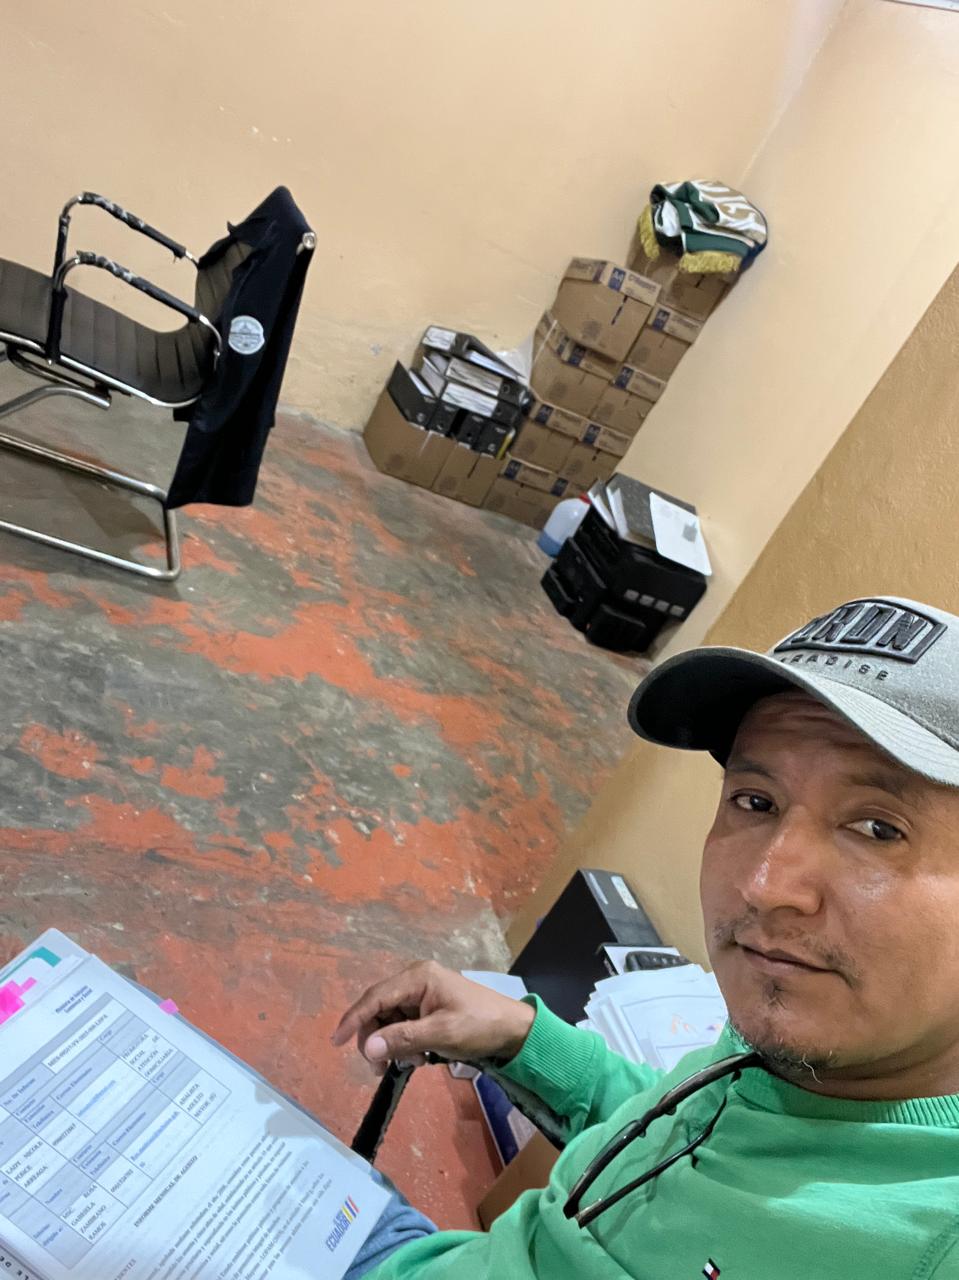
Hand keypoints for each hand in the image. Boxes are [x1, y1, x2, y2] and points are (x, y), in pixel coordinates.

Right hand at [332, 960, 535, 1071]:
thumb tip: (369, 1049)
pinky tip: (419, 1058)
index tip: (336, 1041)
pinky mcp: (429, 1007)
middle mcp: (416, 980)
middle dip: (376, 1039)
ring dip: (392, 1044)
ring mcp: (423, 993)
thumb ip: (404, 1039)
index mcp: (418, 978)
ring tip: (411, 1064)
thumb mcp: (442, 1034)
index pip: (375, 997)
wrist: (513, 1030)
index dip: (354, 1019)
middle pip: (379, 1009)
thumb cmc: (480, 1026)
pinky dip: (405, 1043)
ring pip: (390, 1020)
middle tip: (379, 1069)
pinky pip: (404, 1025)